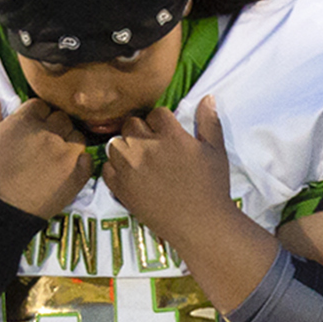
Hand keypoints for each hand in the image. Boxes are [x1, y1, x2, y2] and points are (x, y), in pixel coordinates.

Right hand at [0, 87, 90, 217]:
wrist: (0, 206)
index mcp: (26, 121)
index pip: (41, 106)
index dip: (37, 116)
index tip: (32, 128)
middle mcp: (49, 133)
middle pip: (61, 118)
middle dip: (54, 127)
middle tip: (43, 143)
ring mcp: (66, 153)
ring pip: (77, 135)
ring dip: (68, 142)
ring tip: (54, 156)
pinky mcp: (78, 173)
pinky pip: (88, 158)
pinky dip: (80, 162)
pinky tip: (65, 168)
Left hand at [101, 99, 234, 242]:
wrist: (200, 224)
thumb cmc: (212, 186)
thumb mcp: (216, 151)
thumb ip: (209, 122)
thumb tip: (208, 97)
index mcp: (170, 135)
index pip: (156, 113)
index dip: (162, 121)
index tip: (168, 133)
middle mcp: (145, 147)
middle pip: (132, 124)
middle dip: (141, 130)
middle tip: (153, 145)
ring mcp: (129, 167)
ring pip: (115, 143)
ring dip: (126, 147)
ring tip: (139, 158)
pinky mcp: (120, 187)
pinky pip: (106, 167)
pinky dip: (115, 168)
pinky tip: (129, 173)